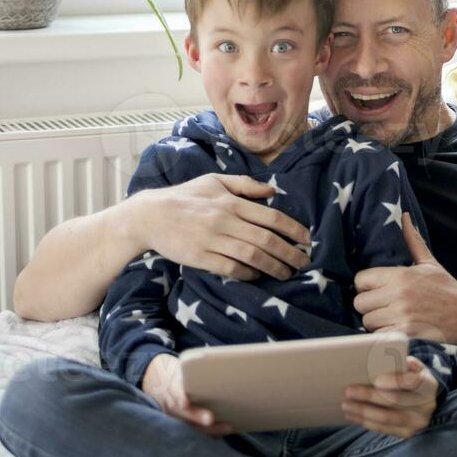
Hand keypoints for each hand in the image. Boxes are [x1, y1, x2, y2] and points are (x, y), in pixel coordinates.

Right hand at [130, 174, 310, 281]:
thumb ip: (244, 184)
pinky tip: (257, 275)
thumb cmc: (185, 196)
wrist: (150, 215)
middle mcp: (225, 220)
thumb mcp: (214, 181)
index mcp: (231, 202)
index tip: (307, 239)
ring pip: (252, 256)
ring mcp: (213, 240)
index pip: (271, 217)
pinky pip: (231, 268)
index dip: (293, 229)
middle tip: (304, 262)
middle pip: (266, 240)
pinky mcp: (201, 257)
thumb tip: (273, 192)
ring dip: (273, 267)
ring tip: (286, 273)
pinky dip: (248, 273)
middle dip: (289, 253)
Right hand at [140, 353, 235, 437]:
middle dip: (198, 416)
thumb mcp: (187, 368)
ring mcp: (177, 416)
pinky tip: (222, 433)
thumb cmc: (187, 375)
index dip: (179, 396)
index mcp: (174, 385)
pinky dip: (210, 434)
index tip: (184, 403)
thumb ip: (198, 367)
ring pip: (191, 425)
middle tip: (211, 419)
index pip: (175, 390)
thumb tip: (225, 359)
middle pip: (184, 411)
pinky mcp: (184, 425)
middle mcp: (173, 403)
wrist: (169, 384)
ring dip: (209, 429)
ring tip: (227, 427)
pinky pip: (196, 432)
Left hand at [342, 356, 438, 438]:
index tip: (376, 380)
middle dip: (369, 396)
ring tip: (345, 405)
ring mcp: (418, 422)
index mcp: (428, 384)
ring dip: (363, 411)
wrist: (422, 400)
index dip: (395, 381)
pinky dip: (366, 422)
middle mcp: (427, 405)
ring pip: (387, 418)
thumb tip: (395, 360)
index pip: (412, 381)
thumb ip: (401, 362)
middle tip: (349, 391)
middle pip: (395, 400)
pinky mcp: (408, 433)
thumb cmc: (410, 378)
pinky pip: (384, 429)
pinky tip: (353, 415)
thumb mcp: (411, 367)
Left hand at [353, 215, 456, 346]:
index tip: (376, 291)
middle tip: (383, 307)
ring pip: (367, 321)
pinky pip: (379, 336)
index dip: (365, 286)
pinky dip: (385, 336)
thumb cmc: (447, 288)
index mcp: (401, 275)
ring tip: (392, 319)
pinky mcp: (406, 334)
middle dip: (369, 306)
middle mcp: (399, 294)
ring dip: (377, 322)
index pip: (360, 280)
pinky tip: (397, 330)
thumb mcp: (429, 263)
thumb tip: (404, 216)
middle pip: (360, 303)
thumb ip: (413, 241)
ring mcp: (402, 316)